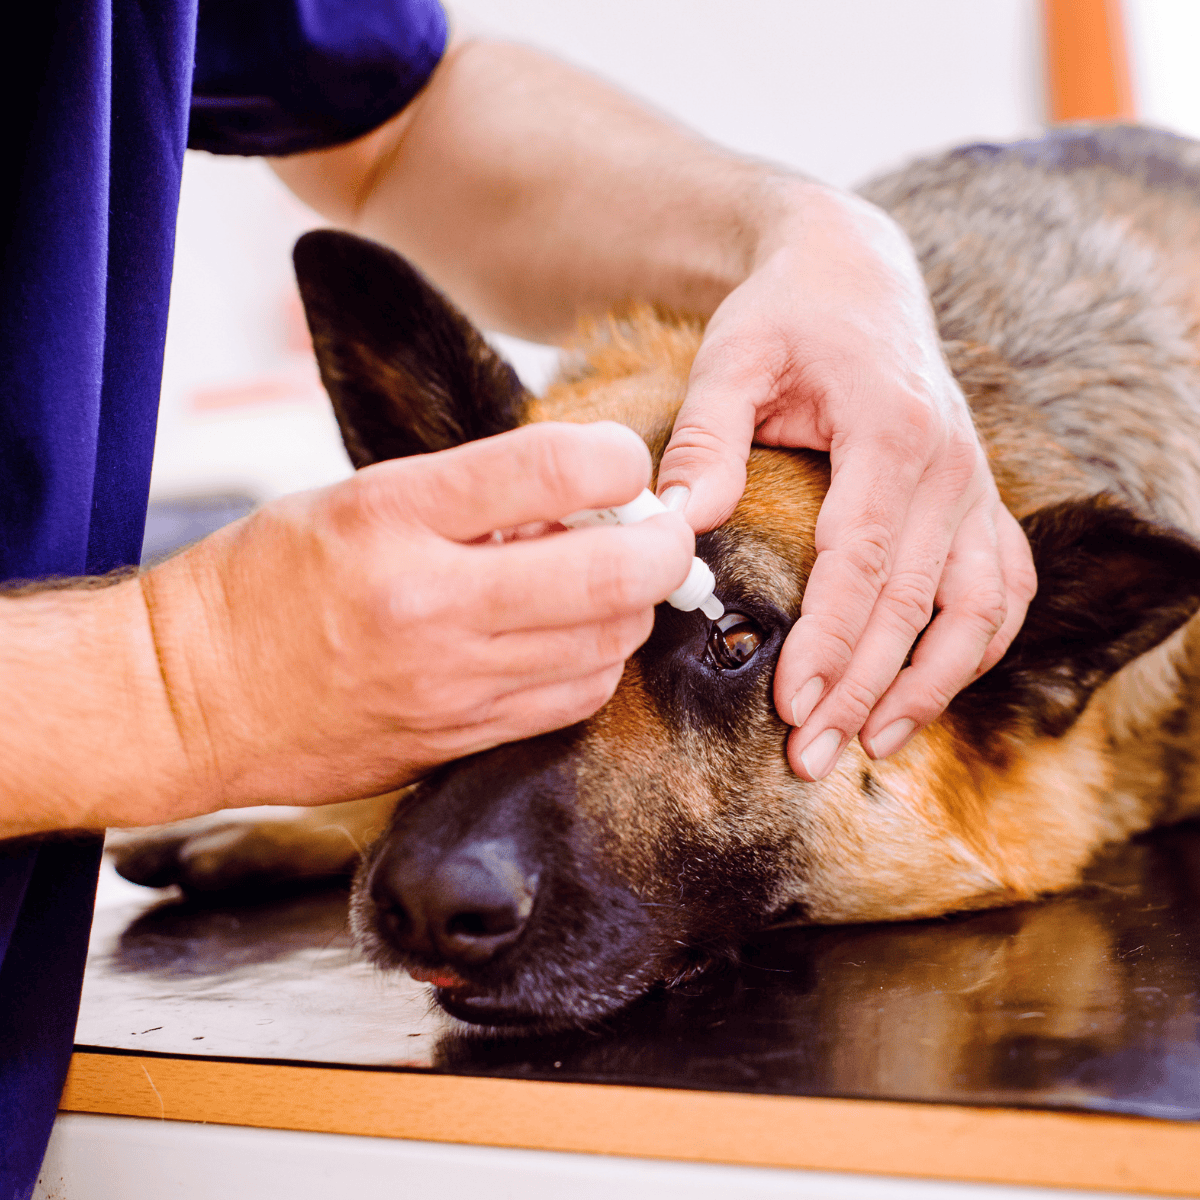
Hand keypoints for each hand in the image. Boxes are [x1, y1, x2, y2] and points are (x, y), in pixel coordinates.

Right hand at [144, 421, 693, 809]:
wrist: (188, 697)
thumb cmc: (263, 582)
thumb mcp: (353, 500)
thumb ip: (469, 497)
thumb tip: (581, 502)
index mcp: (393, 516)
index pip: (550, 468)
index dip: (617, 458)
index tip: (624, 464)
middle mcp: (429, 602)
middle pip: (608, 572)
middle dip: (662, 545)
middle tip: (658, 531)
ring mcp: (448, 683)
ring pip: (606, 645)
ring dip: (630, 607)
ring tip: (608, 583)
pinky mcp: (455, 740)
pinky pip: (569, 701)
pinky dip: (595, 662)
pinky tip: (574, 639)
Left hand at [655, 184, 1036, 779]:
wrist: (853, 275)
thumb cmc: (785, 318)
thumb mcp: (731, 359)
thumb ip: (705, 441)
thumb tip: (678, 528)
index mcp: (892, 432)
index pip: (865, 561)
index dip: (832, 642)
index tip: (793, 707)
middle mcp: (951, 465)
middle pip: (916, 602)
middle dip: (865, 688)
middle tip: (812, 757)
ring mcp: (974, 484)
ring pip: (980, 608)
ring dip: (933, 685)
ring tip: (875, 745)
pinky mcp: (977, 498)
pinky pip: (1005, 586)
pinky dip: (979, 646)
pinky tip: (934, 688)